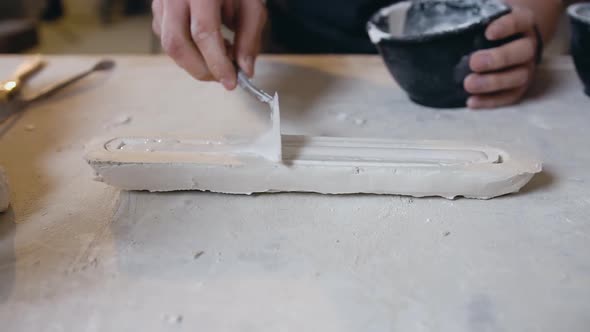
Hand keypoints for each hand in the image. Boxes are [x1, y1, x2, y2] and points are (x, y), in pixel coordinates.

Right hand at [152, 0, 266, 89]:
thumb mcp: (252, 6)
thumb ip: (250, 38)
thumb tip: (245, 70)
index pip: (203, 32)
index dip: (217, 62)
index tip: (231, 82)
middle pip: (177, 44)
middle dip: (202, 70)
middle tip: (224, 77)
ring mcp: (161, 2)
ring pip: (170, 46)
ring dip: (196, 62)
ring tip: (220, 55)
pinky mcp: (157, 10)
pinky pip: (167, 40)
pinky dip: (188, 52)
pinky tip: (206, 47)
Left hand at [464, 6, 538, 108]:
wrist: (509, 41)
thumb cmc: (490, 27)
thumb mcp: (487, 16)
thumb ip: (476, 18)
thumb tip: (450, 19)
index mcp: (524, 22)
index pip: (519, 22)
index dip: (506, 27)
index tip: (488, 33)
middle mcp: (529, 46)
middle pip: (521, 53)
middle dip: (498, 59)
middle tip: (474, 62)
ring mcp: (527, 68)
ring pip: (517, 78)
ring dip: (492, 83)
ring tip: (468, 84)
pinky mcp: (519, 88)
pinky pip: (509, 97)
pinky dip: (490, 101)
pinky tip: (471, 102)